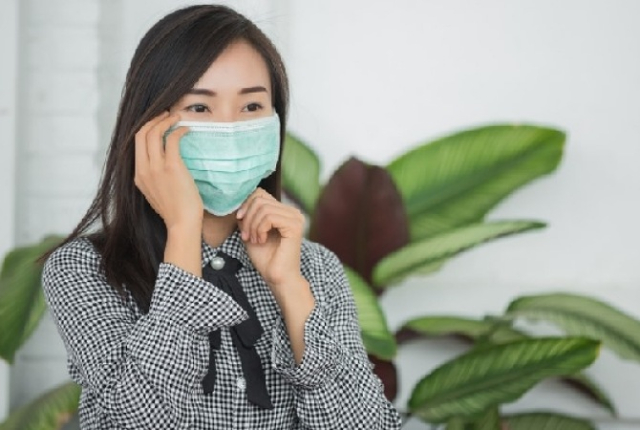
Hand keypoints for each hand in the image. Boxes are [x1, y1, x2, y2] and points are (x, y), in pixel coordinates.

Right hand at [134, 112, 202, 230]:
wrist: (182, 223)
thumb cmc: (175, 210)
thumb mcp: (156, 193)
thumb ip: (154, 178)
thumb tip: (162, 164)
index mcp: (138, 176)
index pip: (135, 143)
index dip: (146, 128)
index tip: (157, 122)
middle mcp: (144, 170)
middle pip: (141, 134)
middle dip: (153, 119)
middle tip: (167, 114)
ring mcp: (156, 168)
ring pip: (154, 133)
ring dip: (166, 120)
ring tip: (177, 116)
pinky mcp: (172, 167)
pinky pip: (172, 139)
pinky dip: (179, 130)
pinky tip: (186, 129)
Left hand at [236, 188, 305, 288]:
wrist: (278, 278)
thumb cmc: (266, 259)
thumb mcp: (251, 231)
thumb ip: (247, 216)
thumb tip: (238, 202)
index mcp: (284, 211)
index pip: (260, 193)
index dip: (246, 204)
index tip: (240, 221)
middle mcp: (292, 212)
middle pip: (260, 199)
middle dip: (247, 217)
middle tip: (246, 235)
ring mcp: (295, 218)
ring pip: (263, 208)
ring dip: (252, 225)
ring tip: (254, 240)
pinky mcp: (295, 226)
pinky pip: (269, 217)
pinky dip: (260, 229)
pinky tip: (261, 240)